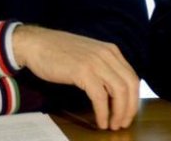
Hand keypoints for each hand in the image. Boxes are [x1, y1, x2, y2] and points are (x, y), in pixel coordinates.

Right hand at [13, 25, 138, 130]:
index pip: (132, 77)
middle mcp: (107, 54)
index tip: (128, 113)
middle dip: (129, 108)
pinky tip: (101, 121)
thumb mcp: (89, 55)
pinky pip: (100, 97)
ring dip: (118, 112)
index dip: (133, 99)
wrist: (37, 43)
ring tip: (112, 125)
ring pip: (119, 92)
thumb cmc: (59, 52)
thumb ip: (103, 67)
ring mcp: (96, 62)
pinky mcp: (83, 71)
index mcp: (111, 50)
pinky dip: (103, 112)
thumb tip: (114, 90)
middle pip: (130, 85)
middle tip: (123, 123)